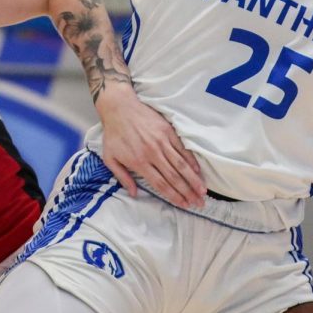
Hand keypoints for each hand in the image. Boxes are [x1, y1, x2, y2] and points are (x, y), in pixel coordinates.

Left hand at [96, 85, 205, 207]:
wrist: (119, 107)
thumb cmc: (113, 134)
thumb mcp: (110, 158)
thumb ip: (122, 177)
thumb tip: (134, 193)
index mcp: (139, 163)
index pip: (161, 184)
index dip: (174, 196)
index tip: (184, 205)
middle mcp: (153, 154)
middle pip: (174, 177)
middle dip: (188, 192)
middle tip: (199, 203)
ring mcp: (162, 142)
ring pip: (181, 164)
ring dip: (193, 179)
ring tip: (203, 190)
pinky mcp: (168, 131)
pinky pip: (182, 148)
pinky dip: (191, 160)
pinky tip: (197, 170)